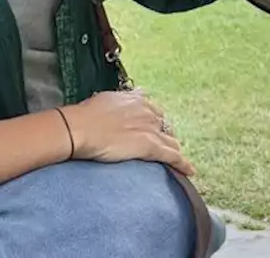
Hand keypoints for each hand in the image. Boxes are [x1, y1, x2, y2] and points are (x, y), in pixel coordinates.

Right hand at [58, 89, 194, 176]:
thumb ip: (114, 104)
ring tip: (177, 160)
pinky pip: (173, 156)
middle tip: (162, 146)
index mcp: (134, 99)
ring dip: (174, 150)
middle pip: (164, 125)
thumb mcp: (102, 102)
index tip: (152, 128)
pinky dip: (183, 164)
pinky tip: (190, 171)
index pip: (153, 110)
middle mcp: (146, 110)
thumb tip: (112, 108)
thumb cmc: (84, 117)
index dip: (154, 121)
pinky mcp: (151, 146)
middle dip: (165, 135)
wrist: (80, 128)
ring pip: (171, 141)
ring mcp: (150, 128)